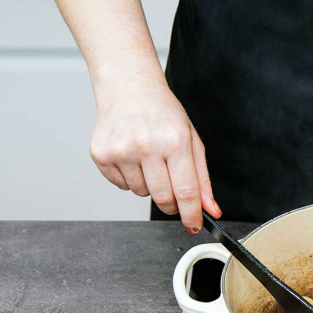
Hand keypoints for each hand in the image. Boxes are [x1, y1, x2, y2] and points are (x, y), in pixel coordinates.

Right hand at [89, 82, 220, 231]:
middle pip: (163, 198)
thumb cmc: (162, 113)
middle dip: (171, 202)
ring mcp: (121, 150)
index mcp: (174, 141)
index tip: (194, 226)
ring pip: (141, 193)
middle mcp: (146, 145)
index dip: (191, 215)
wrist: (128, 87)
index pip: (185, 192)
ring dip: (148, 184)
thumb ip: (202, 179)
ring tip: (147, 157)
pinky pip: (121, 186)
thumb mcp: (191, 141)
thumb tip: (211, 210)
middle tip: (171, 185)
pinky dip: (129, 177)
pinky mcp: (101, 154)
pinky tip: (131, 155)